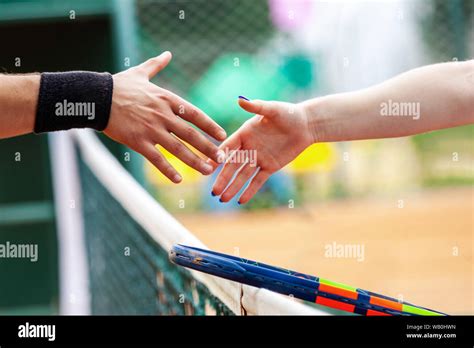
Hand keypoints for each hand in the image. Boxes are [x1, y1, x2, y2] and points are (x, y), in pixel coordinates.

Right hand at [104, 51, 226, 182]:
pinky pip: (156, 159)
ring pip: (178, 149)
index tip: (223, 136)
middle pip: (191, 135)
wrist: (96, 97)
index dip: (210, 126)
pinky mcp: (137, 141)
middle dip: (208, 148)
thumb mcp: (141, 72)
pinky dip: (168, 170)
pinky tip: (178, 180)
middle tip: (221, 159)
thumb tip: (167, 53)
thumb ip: (157, 65)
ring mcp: (151, 129)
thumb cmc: (118, 85)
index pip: (195, 114)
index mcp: (166, 99)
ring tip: (207, 171)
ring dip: (195, 161)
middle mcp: (162, 115)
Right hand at [211, 97, 314, 203]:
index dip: (217, 157)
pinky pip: (258, 181)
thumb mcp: (272, 109)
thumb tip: (240, 99)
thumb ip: (256, 106)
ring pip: (242, 176)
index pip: (227, 148)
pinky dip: (250, 190)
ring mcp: (258, 158)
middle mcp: (248, 147)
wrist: (306, 125)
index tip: (207, 167)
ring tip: (222, 199)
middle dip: (223, 179)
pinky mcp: (270, 167)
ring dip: (232, 187)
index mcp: (244, 134)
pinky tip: (240, 200)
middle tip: (213, 191)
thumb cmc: (288, 113)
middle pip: (232, 166)